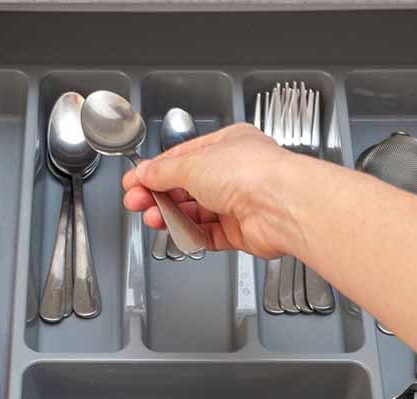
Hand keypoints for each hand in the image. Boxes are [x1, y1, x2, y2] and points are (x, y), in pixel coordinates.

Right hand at [122, 123, 327, 258]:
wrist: (281, 206)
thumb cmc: (253, 173)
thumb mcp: (193, 164)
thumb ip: (163, 171)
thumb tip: (145, 172)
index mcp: (228, 145)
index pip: (184, 157)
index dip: (156, 170)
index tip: (135, 182)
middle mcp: (236, 173)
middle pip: (188, 186)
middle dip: (159, 195)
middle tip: (136, 202)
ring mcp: (240, 203)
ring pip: (196, 212)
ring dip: (171, 215)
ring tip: (153, 218)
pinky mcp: (241, 231)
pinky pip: (208, 234)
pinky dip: (190, 234)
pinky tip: (176, 232)